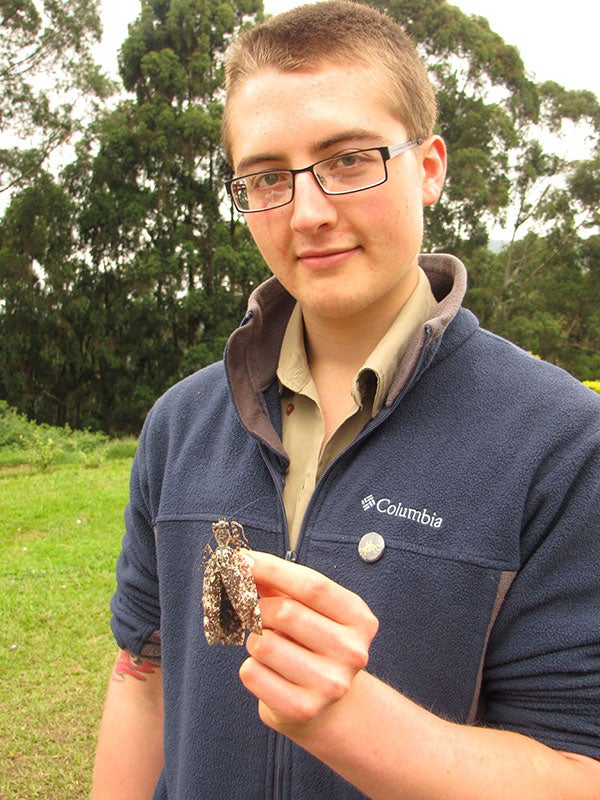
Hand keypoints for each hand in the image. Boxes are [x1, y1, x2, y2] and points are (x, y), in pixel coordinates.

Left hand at [239, 551, 378, 737]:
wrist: (325, 706)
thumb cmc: (310, 644)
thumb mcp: (308, 609)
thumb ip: (279, 584)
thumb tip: (240, 562)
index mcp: (359, 619)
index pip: (313, 585)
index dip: (272, 568)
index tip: (240, 559)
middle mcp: (352, 652)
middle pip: (286, 613)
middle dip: (258, 608)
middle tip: (254, 613)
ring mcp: (330, 684)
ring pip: (264, 644)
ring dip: (255, 640)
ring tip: (269, 648)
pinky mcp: (303, 710)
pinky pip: (252, 673)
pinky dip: (250, 668)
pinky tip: (268, 673)